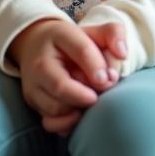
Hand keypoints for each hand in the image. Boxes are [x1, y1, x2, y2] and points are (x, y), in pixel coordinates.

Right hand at [10, 18, 123, 133]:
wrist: (37, 45)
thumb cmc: (74, 42)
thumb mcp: (95, 31)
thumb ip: (114, 34)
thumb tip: (122, 54)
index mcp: (60, 35)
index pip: (81, 51)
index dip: (98, 68)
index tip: (109, 79)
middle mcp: (41, 61)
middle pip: (62, 86)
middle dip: (86, 96)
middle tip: (99, 96)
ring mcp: (33, 84)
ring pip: (56, 107)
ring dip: (78, 109)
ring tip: (89, 99)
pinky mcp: (32, 102)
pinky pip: (49, 122)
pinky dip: (66, 123)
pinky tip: (78, 113)